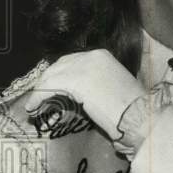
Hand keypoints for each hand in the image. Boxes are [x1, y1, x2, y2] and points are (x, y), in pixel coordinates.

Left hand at [23, 49, 141, 140]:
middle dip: (48, 79)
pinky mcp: (74, 81)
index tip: (52, 85)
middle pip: (60, 65)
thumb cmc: (132, 108)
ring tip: (34, 104)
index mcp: (102, 56)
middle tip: (40, 93)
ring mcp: (82, 67)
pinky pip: (49, 87)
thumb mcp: (114, 86)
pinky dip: (38, 97)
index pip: (72, 61)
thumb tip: (80, 91)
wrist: (139, 116)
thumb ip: (96, 82)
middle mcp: (91, 56)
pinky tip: (33, 107)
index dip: (59, 73)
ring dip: (40, 89)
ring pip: (52, 75)